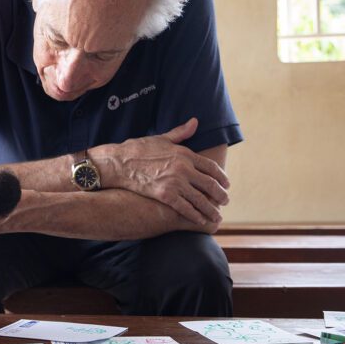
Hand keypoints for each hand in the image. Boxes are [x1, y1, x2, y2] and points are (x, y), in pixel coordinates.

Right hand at [103, 118, 229, 225]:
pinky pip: (186, 208)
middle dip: (220, 195)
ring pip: (200, 199)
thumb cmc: (137, 149)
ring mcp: (175, 182)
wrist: (119, 163)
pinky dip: (196, 216)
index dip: (221, 177)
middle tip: (224, 201)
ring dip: (211, 209)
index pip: (211, 167)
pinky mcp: (165, 195)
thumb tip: (195, 121)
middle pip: (210, 184)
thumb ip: (181, 132)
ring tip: (217, 216)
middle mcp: (183, 168)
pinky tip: (201, 221)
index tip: (225, 185)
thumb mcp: (162, 138)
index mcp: (185, 153)